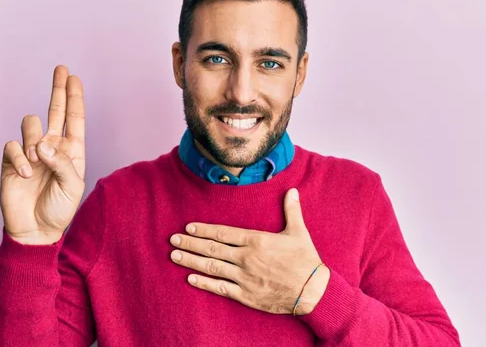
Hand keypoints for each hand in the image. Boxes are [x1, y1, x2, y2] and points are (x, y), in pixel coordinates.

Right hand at [0, 65, 85, 244]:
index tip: (74, 78)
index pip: (74, 118)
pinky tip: (24, 174)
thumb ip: (62, 162)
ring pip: (30, 123)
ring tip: (38, 162)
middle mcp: (52, 146)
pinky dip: (19, 158)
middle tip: (61, 68)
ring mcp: (32, 151)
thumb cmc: (59, 209)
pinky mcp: (12, 159)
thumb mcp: (72, 186)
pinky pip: (12, 144)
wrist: (36, 229)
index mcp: (71, 150)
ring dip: (34, 139)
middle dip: (58, 89)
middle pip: (55, 110)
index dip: (74, 97)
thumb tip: (43, 144)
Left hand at [169, 188, 329, 314]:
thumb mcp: (299, 232)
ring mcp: (244, 277)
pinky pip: (220, 288)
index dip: (203, 230)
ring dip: (191, 261)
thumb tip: (292, 190)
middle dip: (190, 244)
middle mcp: (246, 258)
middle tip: (173, 240)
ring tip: (175, 256)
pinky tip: (191, 278)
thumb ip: (292, 210)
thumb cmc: (306, 260)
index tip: (188, 228)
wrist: (312, 291)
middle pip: (212, 249)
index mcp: (256, 240)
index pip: (223, 233)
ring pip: (212, 267)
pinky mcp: (246, 295)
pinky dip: (204, 283)